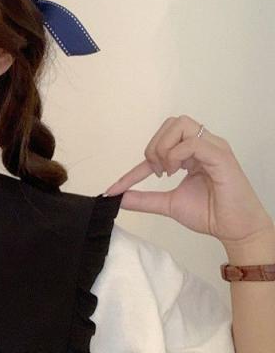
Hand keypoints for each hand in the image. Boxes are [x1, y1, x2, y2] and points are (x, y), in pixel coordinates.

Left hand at [102, 115, 273, 247]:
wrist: (235, 230)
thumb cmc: (210, 214)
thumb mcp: (168, 204)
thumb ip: (144, 199)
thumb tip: (118, 198)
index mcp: (193, 153)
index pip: (161, 145)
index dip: (136, 166)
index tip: (116, 188)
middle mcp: (204, 145)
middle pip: (172, 123)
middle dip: (155, 145)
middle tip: (156, 171)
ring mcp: (214, 148)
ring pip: (182, 124)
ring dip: (165, 147)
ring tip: (167, 171)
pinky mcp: (221, 156)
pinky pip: (194, 142)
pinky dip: (176, 154)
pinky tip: (176, 172)